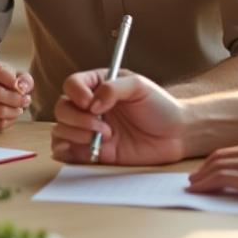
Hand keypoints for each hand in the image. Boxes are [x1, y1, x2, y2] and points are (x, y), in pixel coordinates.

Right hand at [0, 57, 30, 131]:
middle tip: (26, 100)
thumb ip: (23, 78)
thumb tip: (23, 87)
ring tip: (20, 108)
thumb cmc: (1, 81)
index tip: (23, 88)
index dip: (12, 80)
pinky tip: (12, 115)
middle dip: (15, 98)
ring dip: (14, 111)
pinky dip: (9, 121)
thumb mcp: (14, 73)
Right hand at [50, 69, 187, 164]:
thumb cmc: (160, 106)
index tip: (90, 103)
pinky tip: (86, 150)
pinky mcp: (93, 152)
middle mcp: (89, 108)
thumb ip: (113, 88)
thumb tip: (92, 104)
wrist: (176, 135)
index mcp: (97, 86)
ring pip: (60, 130)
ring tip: (105, 138)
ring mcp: (89, 131)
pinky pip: (66, 152)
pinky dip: (66, 152)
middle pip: (62, 108)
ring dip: (76, 134)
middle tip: (103, 125)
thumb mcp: (139, 86)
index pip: (72, 84)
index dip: (76, 93)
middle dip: (78, 118)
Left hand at [185, 139, 237, 206]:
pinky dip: (205, 183)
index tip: (206, 169)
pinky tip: (197, 190)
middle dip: (203, 168)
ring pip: (216, 166)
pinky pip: (221, 178)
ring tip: (191, 185)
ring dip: (200, 176)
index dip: (216, 161)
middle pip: (219, 157)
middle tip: (193, 178)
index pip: (232, 152)